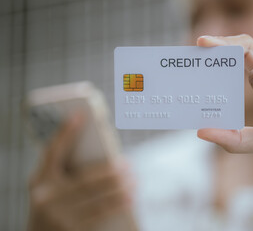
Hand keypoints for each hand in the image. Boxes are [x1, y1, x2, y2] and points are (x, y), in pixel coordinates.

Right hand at [28, 114, 135, 230]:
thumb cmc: (51, 206)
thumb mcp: (49, 188)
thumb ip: (66, 171)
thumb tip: (102, 154)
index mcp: (39, 181)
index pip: (52, 151)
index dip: (65, 132)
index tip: (81, 114)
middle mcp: (46, 197)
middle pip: (85, 179)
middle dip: (110, 171)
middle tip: (127, 165)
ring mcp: (58, 216)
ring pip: (97, 197)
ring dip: (119, 188)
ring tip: (133, 181)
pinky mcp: (71, 230)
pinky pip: (100, 214)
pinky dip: (118, 205)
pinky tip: (130, 199)